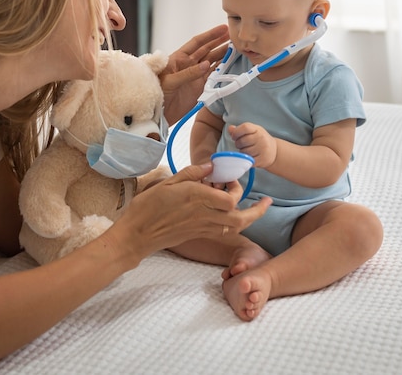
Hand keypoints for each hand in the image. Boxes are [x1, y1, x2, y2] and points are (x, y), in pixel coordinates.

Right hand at [116, 163, 270, 257]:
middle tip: (263, 202)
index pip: (230, 198)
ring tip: (258, 210)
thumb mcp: (168, 182)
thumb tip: (211, 166)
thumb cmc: (148, 206)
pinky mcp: (199, 235)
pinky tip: (234, 217)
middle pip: (240, 218)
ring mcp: (203, 228)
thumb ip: (192, 173)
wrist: (138, 234)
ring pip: (235, 228)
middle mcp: (204, 215)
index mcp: (197, 198)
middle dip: (256, 210)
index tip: (227, 179)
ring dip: (249, 219)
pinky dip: (234, 225)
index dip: (235, 188)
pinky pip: (224, 233)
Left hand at [160, 25, 228, 124]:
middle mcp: (188, 65)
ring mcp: (195, 75)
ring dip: (223, 56)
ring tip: (236, 49)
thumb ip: (188, 73)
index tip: (223, 29)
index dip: (210, 35)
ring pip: (212, 62)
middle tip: (233, 36)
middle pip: (207, 50)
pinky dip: (222, 71)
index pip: (197, 43)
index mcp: (178, 58)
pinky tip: (231, 66)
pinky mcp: (199, 87)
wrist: (157, 113)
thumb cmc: (157, 93)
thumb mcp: (170, 81)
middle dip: (220, 42)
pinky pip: (213, 76)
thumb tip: (206, 64)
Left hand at [229, 122, 276, 168]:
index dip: (236, 132)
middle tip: (242, 145)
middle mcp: (261, 138)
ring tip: (248, 150)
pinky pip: (248, 160)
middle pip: (242, 141)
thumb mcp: (252, 131)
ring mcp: (262, 149)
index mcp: (257, 129)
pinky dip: (246, 159)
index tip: (234, 136)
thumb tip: (230, 129)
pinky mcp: (262, 160)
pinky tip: (250, 156)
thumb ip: (239, 130)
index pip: (245, 127)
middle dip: (238, 144)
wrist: (274, 151)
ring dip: (242, 152)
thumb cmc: (260, 140)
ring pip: (244, 152)